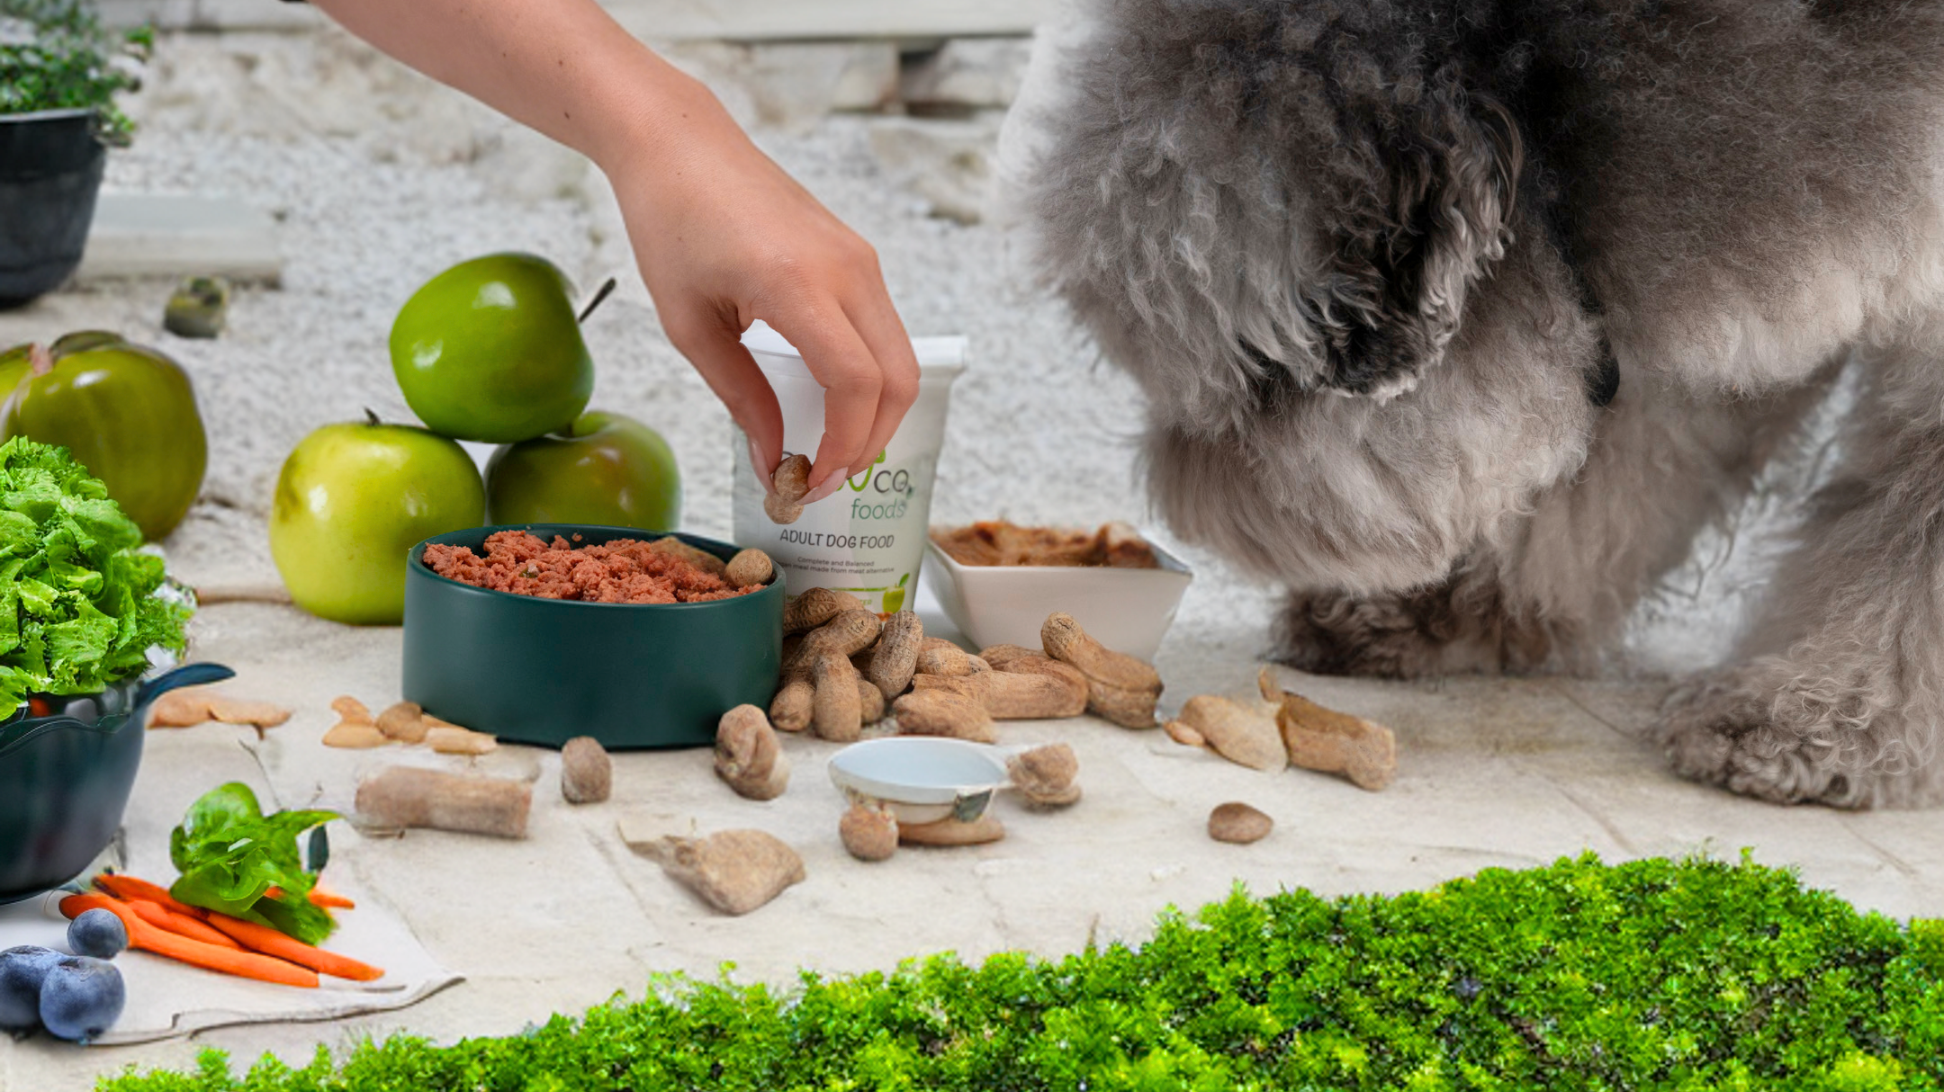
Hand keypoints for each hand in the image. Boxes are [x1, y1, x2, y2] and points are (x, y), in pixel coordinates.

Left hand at [604, 79, 919, 499]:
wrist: (680, 143)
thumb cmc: (671, 222)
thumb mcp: (690, 325)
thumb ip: (741, 397)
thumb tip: (774, 460)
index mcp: (797, 283)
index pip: (856, 384)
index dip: (844, 445)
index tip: (812, 481)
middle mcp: (846, 269)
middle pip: (899, 380)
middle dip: (871, 442)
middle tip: (825, 478)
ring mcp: (861, 258)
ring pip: (901, 358)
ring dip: (875, 414)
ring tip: (827, 447)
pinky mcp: (859, 256)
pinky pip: (884, 332)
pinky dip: (869, 378)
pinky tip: (828, 401)